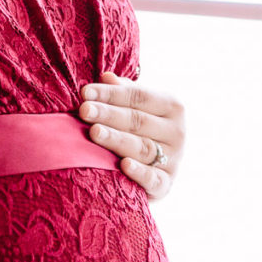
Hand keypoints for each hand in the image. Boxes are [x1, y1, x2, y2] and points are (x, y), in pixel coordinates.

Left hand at [78, 71, 185, 201]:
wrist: (157, 172)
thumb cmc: (141, 132)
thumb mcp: (136, 109)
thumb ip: (123, 93)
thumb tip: (106, 77)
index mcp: (172, 106)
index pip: (138, 96)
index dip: (111, 94)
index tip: (85, 92)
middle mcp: (177, 132)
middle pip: (138, 120)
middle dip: (108, 114)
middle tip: (84, 110)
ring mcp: (173, 159)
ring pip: (142, 147)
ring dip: (117, 139)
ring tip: (94, 132)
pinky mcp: (166, 184)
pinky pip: (152, 178)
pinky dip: (139, 173)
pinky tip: (123, 165)